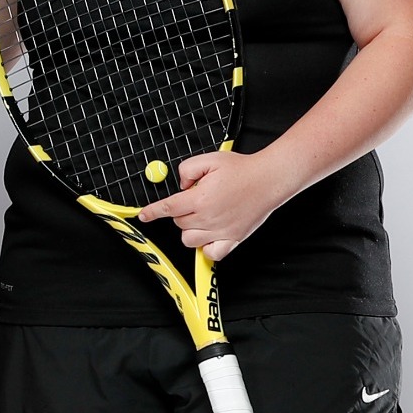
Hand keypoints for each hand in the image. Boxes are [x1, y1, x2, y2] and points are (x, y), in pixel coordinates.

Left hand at [135, 150, 298, 260]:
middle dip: (180, 212)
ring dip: (190, 229)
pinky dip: (207, 247)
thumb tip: (181, 185)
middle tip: (195, 199)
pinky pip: (212, 253)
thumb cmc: (242, 169)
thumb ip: (187, 169)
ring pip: (190, 240)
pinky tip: (210, 234)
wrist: (269, 179)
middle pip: (178, 223)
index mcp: (200, 199)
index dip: (153, 212)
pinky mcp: (234, 239)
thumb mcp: (209, 159)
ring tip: (201, 216)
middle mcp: (209, 218)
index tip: (144, 216)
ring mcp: (222, 231)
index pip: (168, 208)